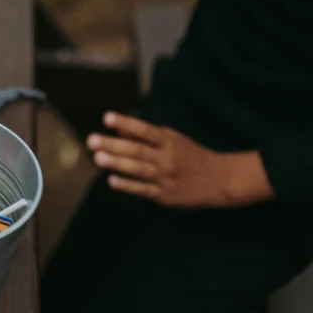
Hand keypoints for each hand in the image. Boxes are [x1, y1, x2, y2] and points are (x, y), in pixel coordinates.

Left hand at [86, 112, 273, 207]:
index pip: (144, 130)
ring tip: (98, 158)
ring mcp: (166, 177)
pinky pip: (144, 190)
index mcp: (168, 141)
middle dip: (114, 145)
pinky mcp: (165, 195)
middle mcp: (167, 158)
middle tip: (92, 140)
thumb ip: (145, 136)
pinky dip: (128, 185)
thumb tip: (118, 130)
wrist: (220, 180)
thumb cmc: (189, 155)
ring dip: (118, 164)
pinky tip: (112, 181)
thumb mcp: (172, 140)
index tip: (107, 117)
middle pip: (138, 150)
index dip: (126, 123)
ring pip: (139, 170)